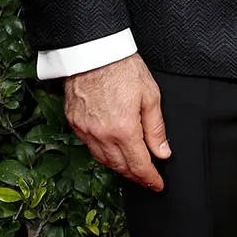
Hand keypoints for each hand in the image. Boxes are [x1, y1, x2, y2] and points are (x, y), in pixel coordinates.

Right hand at [64, 54, 169, 189]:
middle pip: (120, 166)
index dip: (150, 178)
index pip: (139, 164)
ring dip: (119, 168)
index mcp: (124, 129)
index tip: (157, 185)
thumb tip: (162, 152)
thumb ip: (156, 129)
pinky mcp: (75, 122)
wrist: (94, 51)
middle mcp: (102, 134)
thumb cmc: (123, 68)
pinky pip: (90, 147)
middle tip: (147, 180)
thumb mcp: (150, 96)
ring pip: (103, 160)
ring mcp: (85, 130)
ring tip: (132, 169)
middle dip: (135, 176)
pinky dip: (103, 154)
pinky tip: (112, 152)